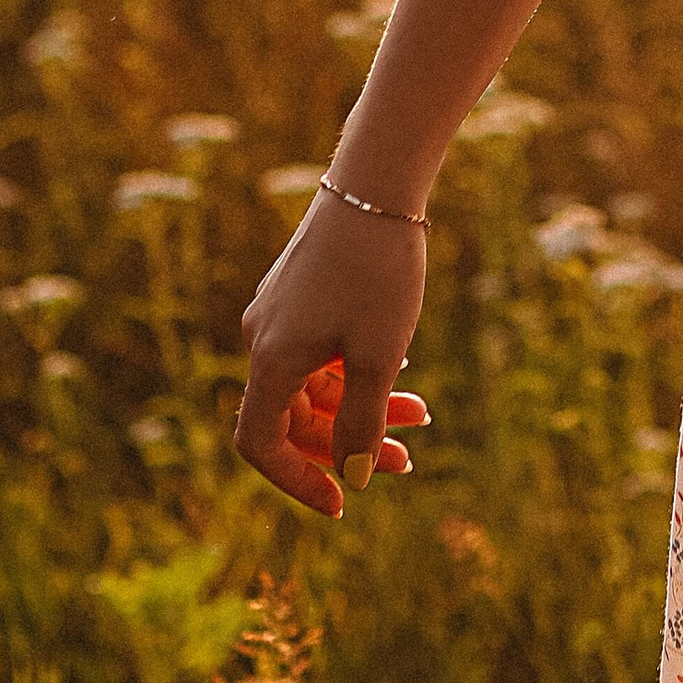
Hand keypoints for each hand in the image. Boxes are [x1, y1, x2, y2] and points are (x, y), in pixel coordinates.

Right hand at [236, 188, 432, 518]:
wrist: (378, 180)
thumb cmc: (378, 269)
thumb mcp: (378, 354)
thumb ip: (362, 420)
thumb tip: (353, 479)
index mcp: (270, 360)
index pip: (261, 446)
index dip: (296, 481)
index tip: (342, 503)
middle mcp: (264, 339)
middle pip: (295, 418)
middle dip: (349, 443)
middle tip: (406, 459)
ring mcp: (282, 313)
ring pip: (315, 384)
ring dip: (362, 405)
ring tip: (421, 417)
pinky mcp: (303, 291)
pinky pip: (322, 350)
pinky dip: (357, 369)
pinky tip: (403, 364)